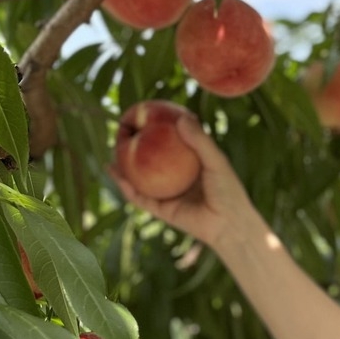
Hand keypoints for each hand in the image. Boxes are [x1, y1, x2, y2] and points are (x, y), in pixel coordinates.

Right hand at [105, 110, 261, 250]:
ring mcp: (166, 193)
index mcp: (188, 162)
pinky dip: (125, 185)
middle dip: (132, 145)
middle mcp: (174, 177)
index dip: (154, 129)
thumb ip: (200, 140)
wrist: (229, 224)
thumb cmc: (228, 190)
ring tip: (111, 150)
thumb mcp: (216, 160)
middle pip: (149, 158)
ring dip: (122, 165)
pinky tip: (114, 172)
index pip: (167, 141)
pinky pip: (139, 196)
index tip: (142, 114)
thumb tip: (181, 117)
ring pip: (138, 178)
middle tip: (121, 130)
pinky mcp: (160, 210)